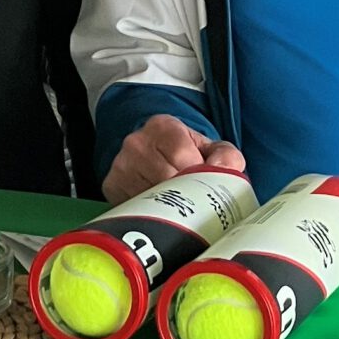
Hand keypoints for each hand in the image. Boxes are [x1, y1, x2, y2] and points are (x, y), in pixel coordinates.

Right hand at [102, 114, 245, 204]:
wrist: (153, 155)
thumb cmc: (184, 154)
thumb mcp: (209, 148)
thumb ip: (226, 156)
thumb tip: (226, 169)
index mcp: (162, 126)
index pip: (182, 155)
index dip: (197, 174)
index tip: (204, 183)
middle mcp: (136, 142)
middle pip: (166, 178)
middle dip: (186, 193)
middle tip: (196, 200)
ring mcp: (121, 165)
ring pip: (151, 196)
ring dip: (169, 205)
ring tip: (179, 204)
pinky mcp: (112, 186)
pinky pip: (136, 207)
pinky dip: (151, 212)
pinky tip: (161, 207)